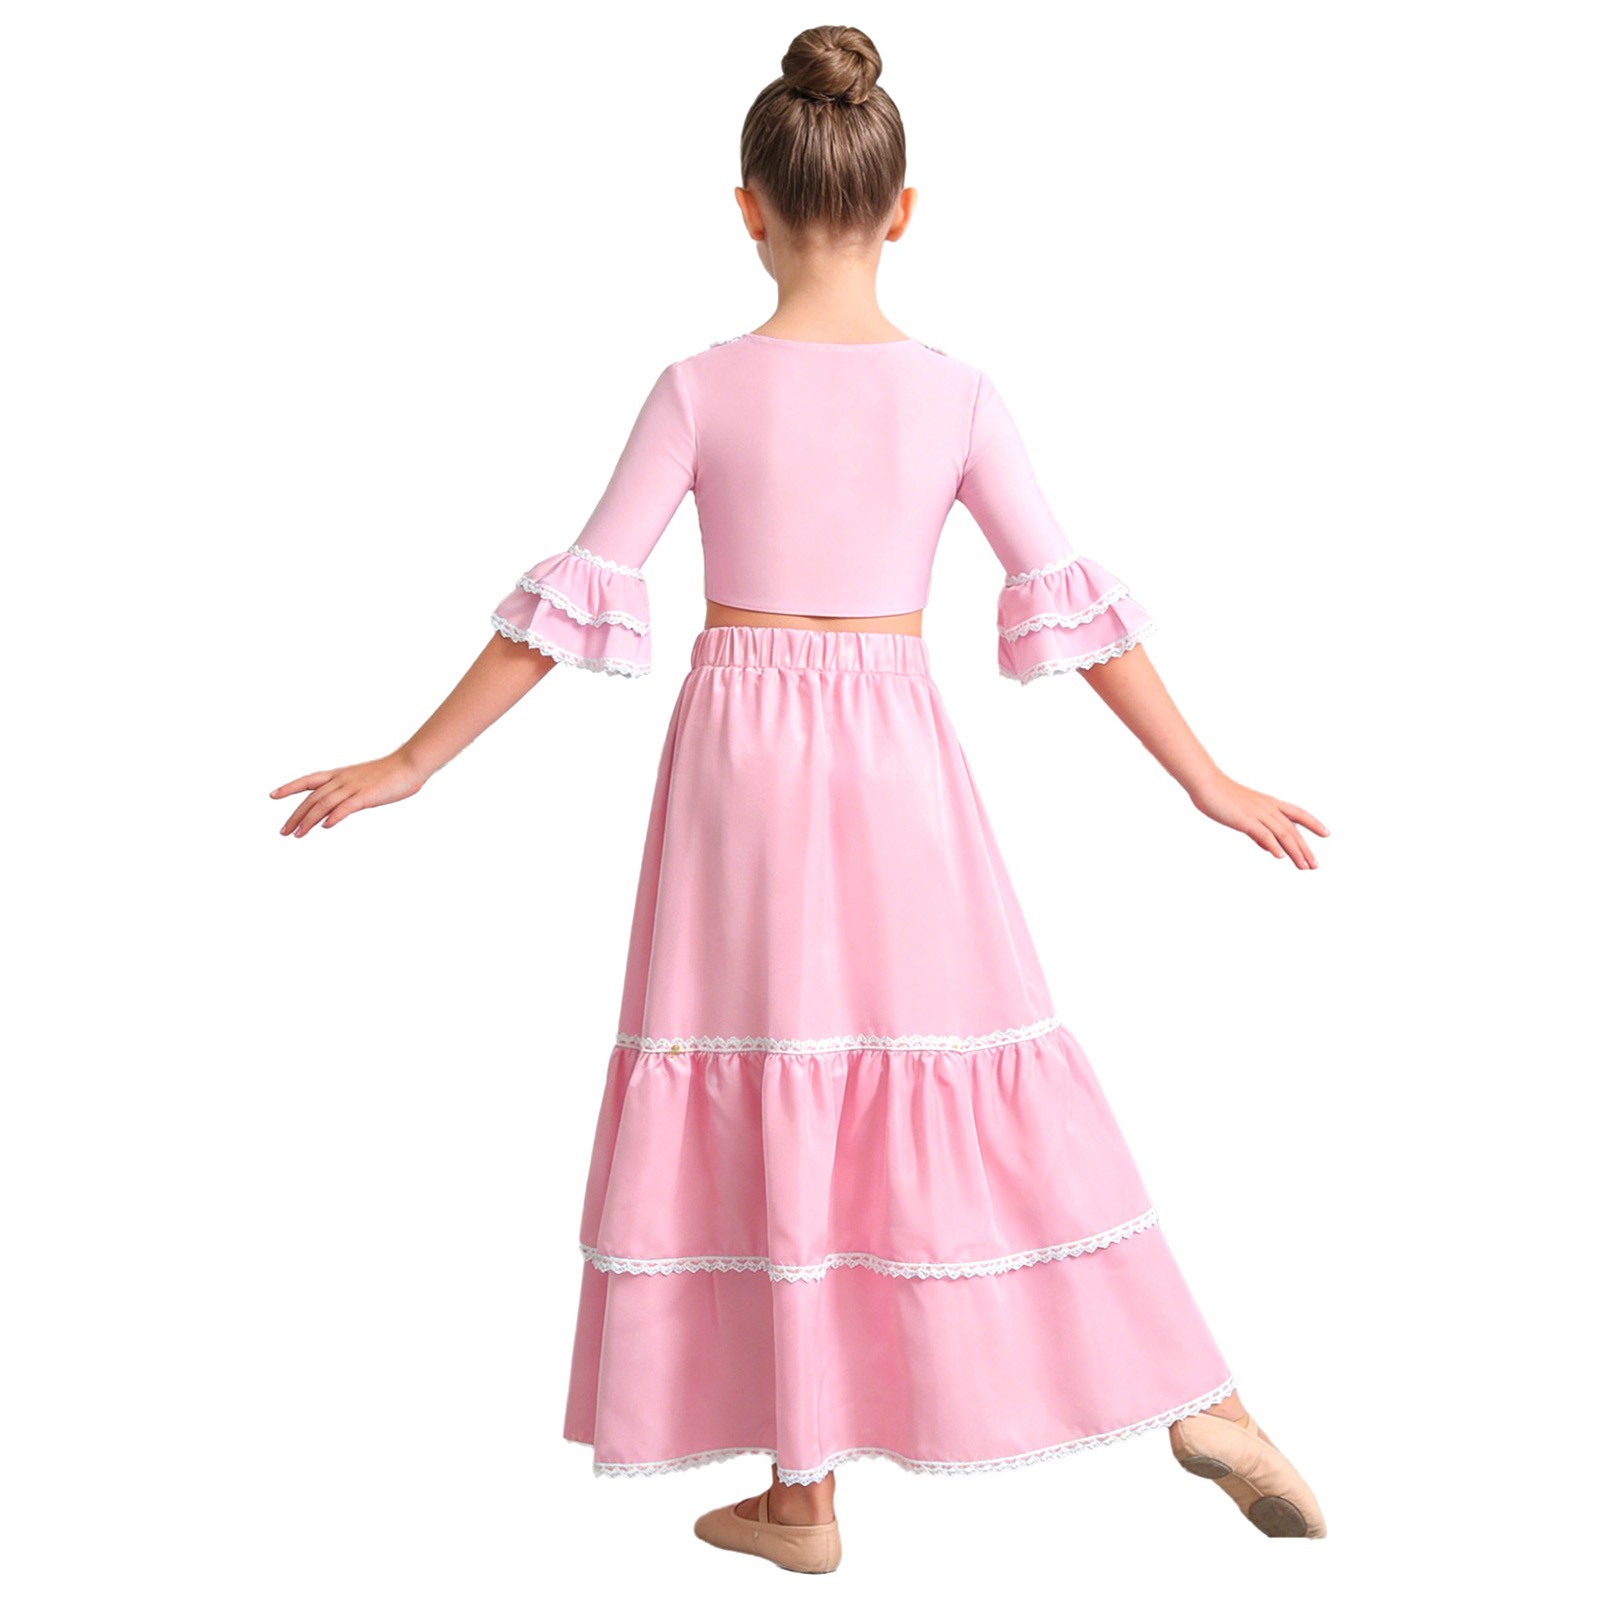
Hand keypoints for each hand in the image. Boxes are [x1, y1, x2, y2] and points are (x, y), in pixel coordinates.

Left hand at [270, 751, 425, 836]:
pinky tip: (325, 826)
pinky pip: (346, 806)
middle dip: (295, 815)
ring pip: (323, 804)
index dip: (289, 787)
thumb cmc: (390, 774)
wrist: (409, 764)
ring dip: (308, 820)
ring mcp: (353, 787)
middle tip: (283, 831)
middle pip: (311, 798)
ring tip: (297, 835)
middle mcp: (341, 780)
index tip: (272, 795)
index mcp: (339, 775)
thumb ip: (349, 792)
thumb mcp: (363, 781)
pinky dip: (334, 816)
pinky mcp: (366, 796)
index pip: (307, 780)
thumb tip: (339, 806)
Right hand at [1189, 773, 1328, 868]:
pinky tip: (1280, 857)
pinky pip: (1263, 834)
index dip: (1313, 823)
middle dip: (1305, 849)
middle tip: (1315, 865)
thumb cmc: (1221, 798)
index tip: (1326, 834)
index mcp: (1269, 804)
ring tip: (1304, 866)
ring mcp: (1258, 813)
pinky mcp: (1245, 820)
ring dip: (1295, 852)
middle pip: (1293, 830)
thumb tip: (1271, 848)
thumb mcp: (1244, 816)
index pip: (1298, 813)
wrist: (1206, 784)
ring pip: (1283, 834)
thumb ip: (1259, 832)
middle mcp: (1268, 808)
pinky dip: (1273, 845)